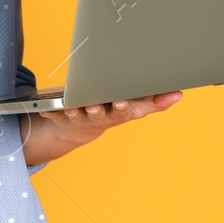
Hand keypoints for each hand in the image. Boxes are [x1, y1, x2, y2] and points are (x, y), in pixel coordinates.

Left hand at [20, 91, 184, 165]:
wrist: (82, 129)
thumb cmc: (112, 111)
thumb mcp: (135, 107)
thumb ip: (155, 101)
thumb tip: (178, 94)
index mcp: (117, 112)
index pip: (122, 110)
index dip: (121, 107)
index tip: (120, 102)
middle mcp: (99, 116)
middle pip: (99, 113)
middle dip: (98, 110)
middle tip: (96, 105)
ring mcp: (81, 117)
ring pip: (78, 114)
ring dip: (74, 111)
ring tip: (71, 106)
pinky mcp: (63, 116)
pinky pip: (55, 114)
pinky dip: (50, 111)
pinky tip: (45, 108)